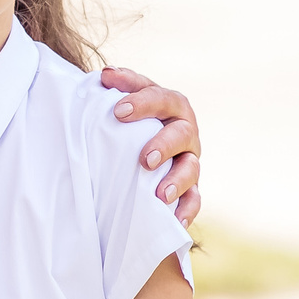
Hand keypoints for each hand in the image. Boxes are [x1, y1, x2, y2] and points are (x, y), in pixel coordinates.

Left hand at [100, 66, 201, 223]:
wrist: (143, 150)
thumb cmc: (129, 123)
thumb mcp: (123, 104)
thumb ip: (117, 88)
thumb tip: (104, 76)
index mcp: (170, 106)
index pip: (161, 98)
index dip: (143, 103)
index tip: (118, 112)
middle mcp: (185, 132)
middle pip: (183, 133)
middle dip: (165, 144)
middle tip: (145, 159)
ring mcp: (189, 160)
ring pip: (191, 168)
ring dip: (177, 180)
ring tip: (160, 195)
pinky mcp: (191, 188)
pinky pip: (194, 200)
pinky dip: (186, 211)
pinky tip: (174, 222)